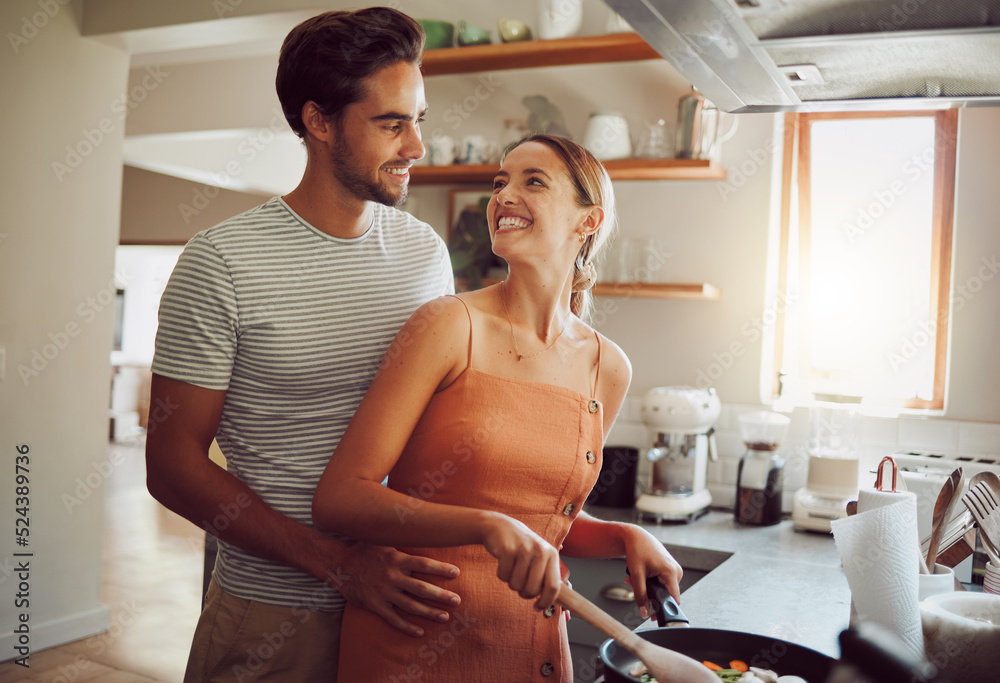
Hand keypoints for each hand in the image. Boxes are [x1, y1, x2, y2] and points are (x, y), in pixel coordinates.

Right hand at [333, 542, 460, 636]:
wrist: (338, 563)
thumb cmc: (363, 548)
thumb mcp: (382, 539)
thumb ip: (400, 538)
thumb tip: (419, 524)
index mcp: (396, 559)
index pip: (424, 564)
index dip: (441, 569)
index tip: (456, 573)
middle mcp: (392, 577)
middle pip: (422, 588)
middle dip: (442, 595)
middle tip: (457, 601)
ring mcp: (383, 593)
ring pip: (411, 606)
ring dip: (429, 612)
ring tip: (445, 617)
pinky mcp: (374, 605)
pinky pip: (393, 619)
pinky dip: (407, 627)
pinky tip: (420, 632)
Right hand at [481, 514, 562, 609]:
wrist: (501, 526)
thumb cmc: (522, 547)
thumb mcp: (540, 557)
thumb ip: (548, 577)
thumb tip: (558, 604)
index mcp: (552, 554)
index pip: (553, 587)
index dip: (545, 602)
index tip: (537, 607)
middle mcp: (541, 550)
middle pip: (533, 590)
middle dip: (524, 593)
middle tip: (520, 584)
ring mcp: (524, 549)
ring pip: (516, 585)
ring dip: (512, 582)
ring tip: (512, 570)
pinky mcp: (507, 549)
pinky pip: (503, 576)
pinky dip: (501, 575)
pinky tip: (504, 563)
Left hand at [622, 526, 682, 618]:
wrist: (636, 536)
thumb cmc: (637, 549)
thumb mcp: (636, 575)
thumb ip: (641, 595)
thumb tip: (644, 612)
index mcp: (672, 572)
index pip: (673, 598)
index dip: (664, 608)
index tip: (655, 616)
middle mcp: (676, 571)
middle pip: (666, 594)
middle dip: (650, 594)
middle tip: (634, 588)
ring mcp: (674, 570)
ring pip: (662, 588)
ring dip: (648, 587)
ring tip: (634, 578)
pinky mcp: (670, 569)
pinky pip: (662, 581)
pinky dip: (651, 581)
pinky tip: (641, 575)